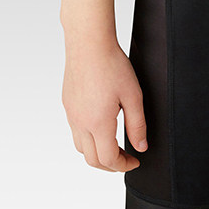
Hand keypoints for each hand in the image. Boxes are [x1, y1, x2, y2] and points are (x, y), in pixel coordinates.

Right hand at [62, 40, 147, 171]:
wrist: (89, 43)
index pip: (108, 159)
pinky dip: (87, 139)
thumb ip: (137, 124)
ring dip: (96, 154)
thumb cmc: (112, 65)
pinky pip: (75, 131)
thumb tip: (140, 146)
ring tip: (113, 147)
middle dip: (110, 166)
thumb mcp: (133, 96)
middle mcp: (80, 122)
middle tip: (126, 160)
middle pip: (91, 159)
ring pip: (80, 147)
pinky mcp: (67, 104)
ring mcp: (71, 114)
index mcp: (98, 123)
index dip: (124, 165)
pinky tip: (100, 129)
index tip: (135, 161)